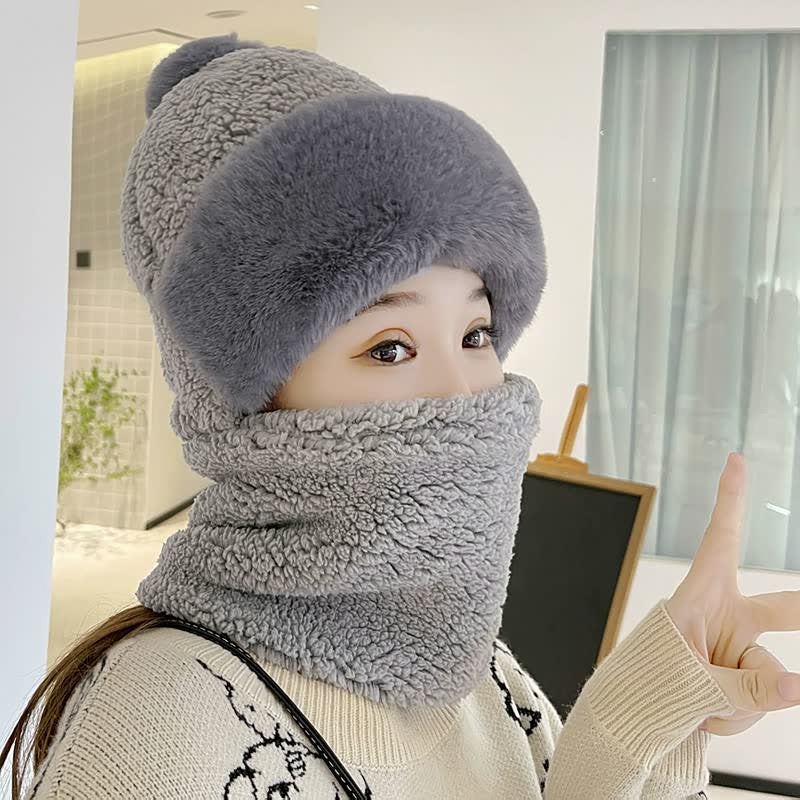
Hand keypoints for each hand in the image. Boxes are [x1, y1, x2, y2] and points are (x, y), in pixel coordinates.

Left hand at [665, 452, 799, 735]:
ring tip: (700, 706)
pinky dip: (738, 717)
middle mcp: (728, 615)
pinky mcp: (749, 678)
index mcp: (702, 594)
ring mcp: (741, 648)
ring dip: (742, 702)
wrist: (638, 716)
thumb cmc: (652, 682)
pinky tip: (708, 717)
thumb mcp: (693, 683)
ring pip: (774, 675)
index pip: (721, 539)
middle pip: (786, 608)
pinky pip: (766, 699)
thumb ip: (748, 688)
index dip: (730, 499)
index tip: (733, 458)